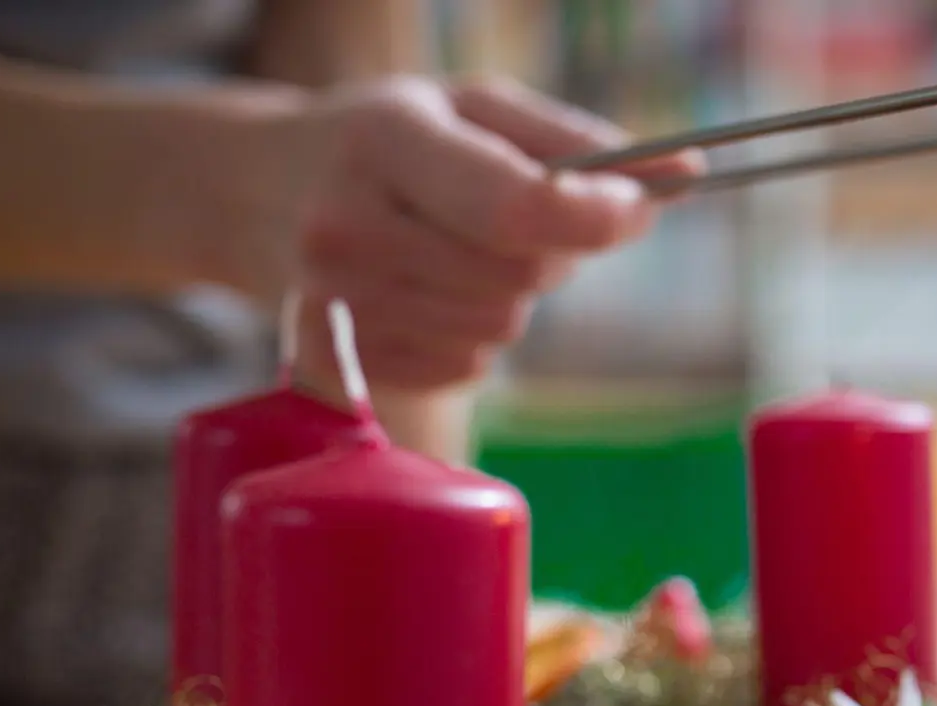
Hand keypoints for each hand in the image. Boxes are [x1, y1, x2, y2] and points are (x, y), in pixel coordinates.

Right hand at [244, 76, 702, 390]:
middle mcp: (346, 226)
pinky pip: (466, 365)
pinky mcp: (341, 364)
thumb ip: (577, 140)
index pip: (516, 205)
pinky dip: (472, 332)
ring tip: (460, 246)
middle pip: (519, 276)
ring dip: (511, 292)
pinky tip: (429, 288)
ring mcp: (335, 305)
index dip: (595, 216)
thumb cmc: (384, 138)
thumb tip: (686, 174)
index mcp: (383, 141)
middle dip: (551, 249)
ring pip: (498, 326)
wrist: (249, 191)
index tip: (637, 207)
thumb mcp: (470, 108)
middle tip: (525, 216)